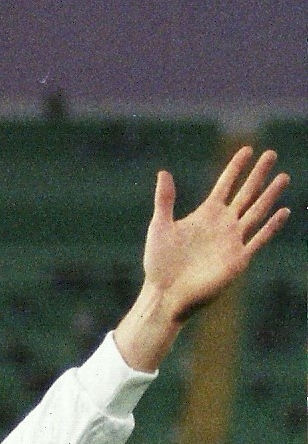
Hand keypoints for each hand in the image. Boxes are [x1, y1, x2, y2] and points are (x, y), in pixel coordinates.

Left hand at [116, 147, 289, 371]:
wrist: (165, 294)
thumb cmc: (159, 263)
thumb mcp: (160, 226)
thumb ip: (165, 200)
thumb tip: (163, 172)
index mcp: (206, 214)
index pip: (225, 184)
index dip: (236, 167)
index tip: (247, 149)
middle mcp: (223, 224)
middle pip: (245, 194)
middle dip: (258, 174)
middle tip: (271, 154)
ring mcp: (232, 241)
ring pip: (256, 212)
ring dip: (269, 195)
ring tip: (283, 177)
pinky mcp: (238, 259)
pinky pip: (258, 239)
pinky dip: (270, 227)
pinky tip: (283, 212)